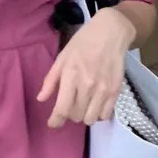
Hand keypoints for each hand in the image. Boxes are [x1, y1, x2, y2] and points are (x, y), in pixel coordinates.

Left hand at [37, 7, 136, 127]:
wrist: (110, 33)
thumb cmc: (82, 43)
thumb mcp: (62, 57)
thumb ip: (51, 80)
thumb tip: (41, 99)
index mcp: (71, 76)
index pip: (62, 108)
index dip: (55, 121)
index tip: (52, 124)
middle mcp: (87, 85)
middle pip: (76, 116)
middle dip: (69, 114)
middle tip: (70, 103)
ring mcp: (103, 90)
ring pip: (90, 119)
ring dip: (84, 115)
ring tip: (83, 104)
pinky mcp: (116, 91)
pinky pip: (105, 115)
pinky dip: (98, 113)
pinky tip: (95, 103)